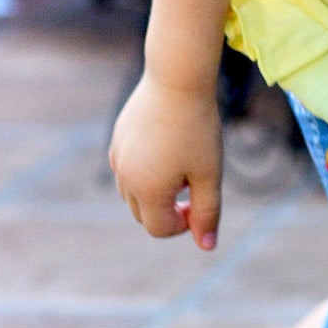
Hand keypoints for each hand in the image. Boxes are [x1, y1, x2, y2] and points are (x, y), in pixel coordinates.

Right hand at [109, 71, 223, 248]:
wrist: (177, 80)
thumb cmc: (198, 128)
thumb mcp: (209, 174)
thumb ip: (207, 213)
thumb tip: (207, 246)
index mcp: (148, 191)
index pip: (160, 228)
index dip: (184, 223)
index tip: (201, 200)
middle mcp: (125, 178)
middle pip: (144, 214)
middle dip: (169, 208)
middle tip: (194, 182)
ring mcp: (118, 158)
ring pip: (133, 192)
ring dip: (156, 190)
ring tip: (181, 162)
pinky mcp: (117, 140)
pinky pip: (128, 169)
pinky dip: (145, 170)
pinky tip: (168, 146)